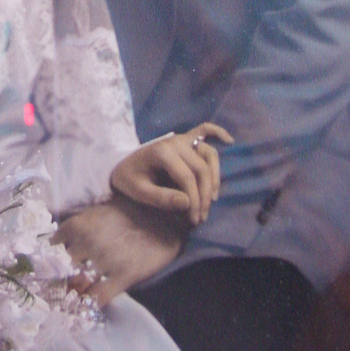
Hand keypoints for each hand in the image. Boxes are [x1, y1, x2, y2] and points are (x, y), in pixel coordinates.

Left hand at [53, 196, 185, 306]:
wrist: (160, 216)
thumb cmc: (124, 215)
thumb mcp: (93, 215)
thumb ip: (73, 233)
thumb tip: (53, 252)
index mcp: (76, 225)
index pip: (49, 253)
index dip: (46, 267)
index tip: (44, 277)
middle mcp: (86, 242)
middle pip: (60, 273)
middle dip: (57, 284)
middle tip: (55, 293)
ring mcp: (105, 259)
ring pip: (76, 287)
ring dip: (71, 297)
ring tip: (70, 302)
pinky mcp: (123, 274)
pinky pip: (97, 298)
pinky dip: (89, 306)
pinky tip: (88, 306)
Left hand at [111, 122, 233, 225]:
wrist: (120, 163)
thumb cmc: (129, 177)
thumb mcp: (138, 191)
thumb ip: (161, 198)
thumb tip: (188, 203)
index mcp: (162, 152)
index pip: (187, 178)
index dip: (194, 200)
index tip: (194, 220)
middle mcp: (175, 142)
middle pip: (201, 169)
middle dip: (204, 196)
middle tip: (201, 217)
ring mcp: (181, 139)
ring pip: (209, 155)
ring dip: (214, 177)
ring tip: (212, 199)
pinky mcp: (184, 139)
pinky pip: (204, 130)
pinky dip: (217, 133)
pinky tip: (229, 140)